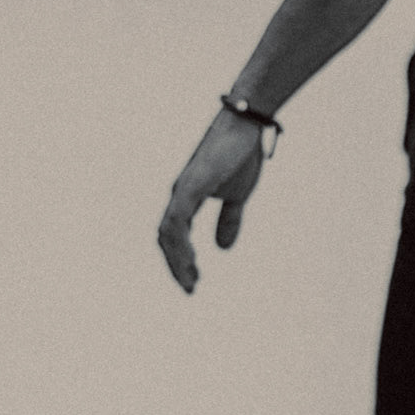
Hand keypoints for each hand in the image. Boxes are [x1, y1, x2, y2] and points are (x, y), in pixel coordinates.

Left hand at [157, 112, 266, 293]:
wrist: (248, 126)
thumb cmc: (241, 154)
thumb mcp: (236, 196)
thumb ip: (228, 220)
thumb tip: (223, 248)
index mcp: (187, 197)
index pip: (174, 234)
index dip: (180, 258)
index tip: (193, 281)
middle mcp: (179, 194)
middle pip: (166, 237)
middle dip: (176, 265)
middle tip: (190, 289)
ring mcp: (183, 188)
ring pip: (168, 232)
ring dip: (176, 259)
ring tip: (189, 280)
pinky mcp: (192, 184)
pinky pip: (178, 219)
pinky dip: (180, 241)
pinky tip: (189, 258)